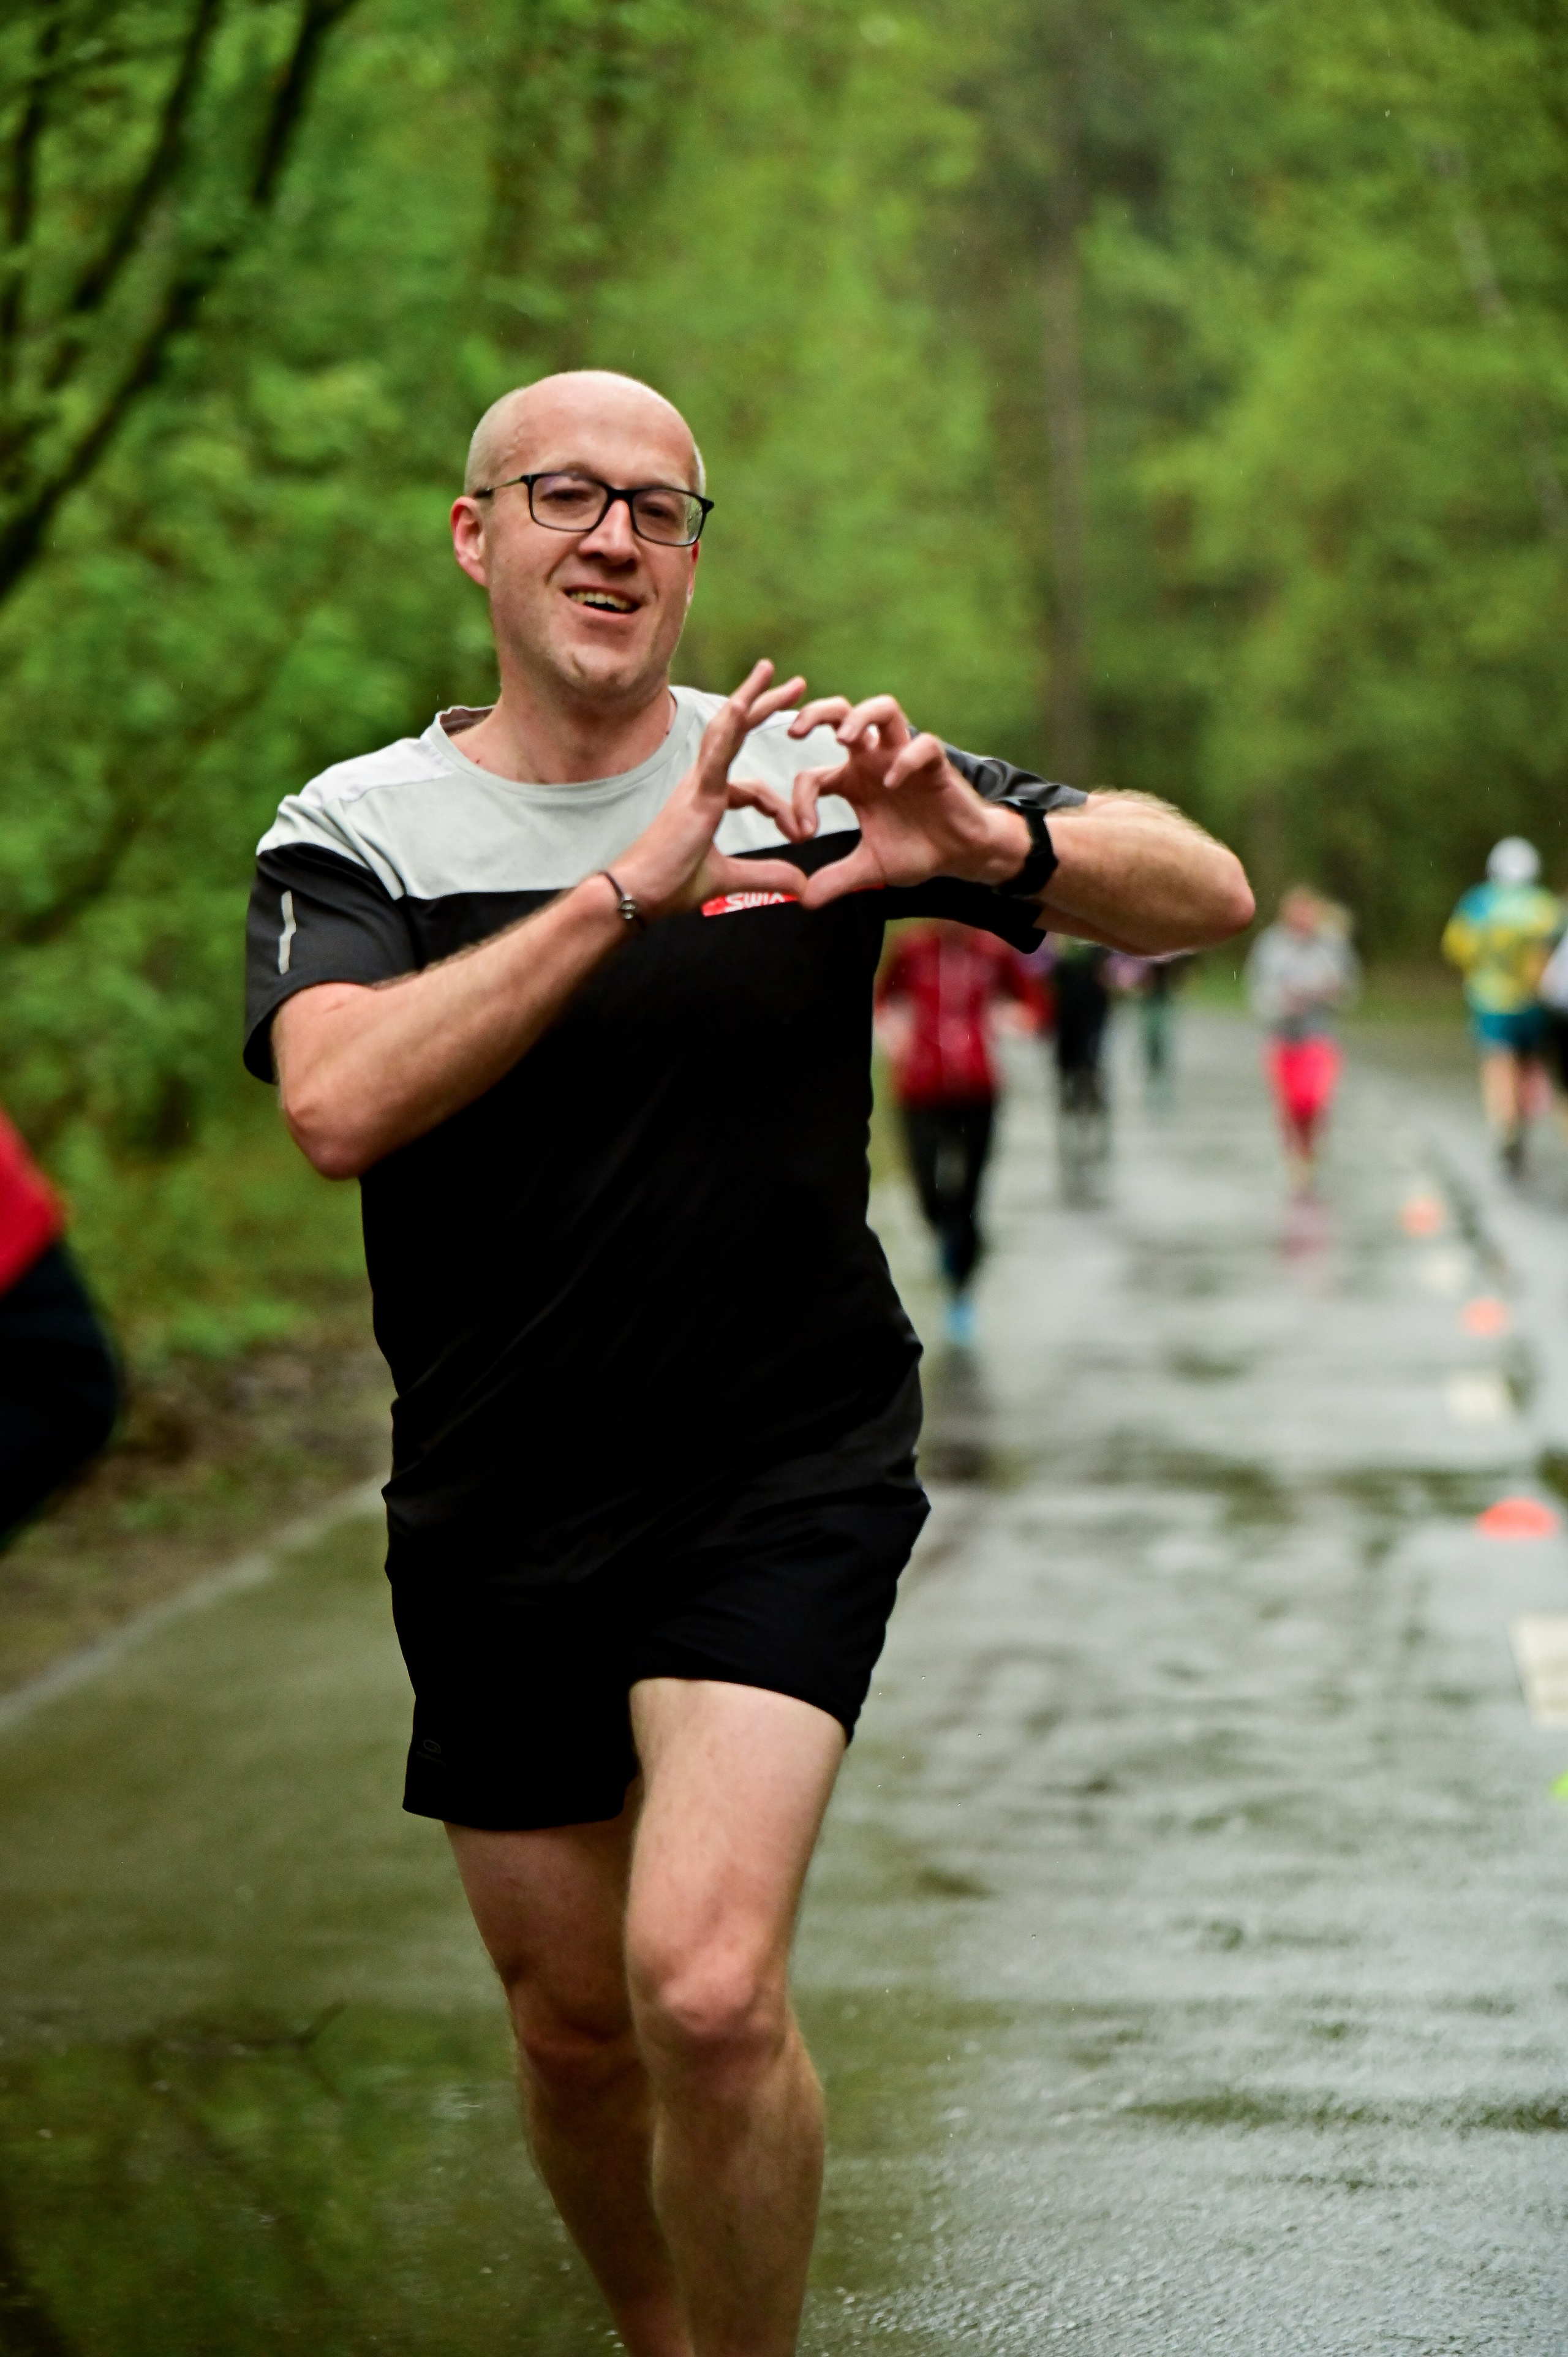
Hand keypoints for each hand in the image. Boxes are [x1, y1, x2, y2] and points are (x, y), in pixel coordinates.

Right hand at [613, 661, 811, 918]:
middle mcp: (700, 784)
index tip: (799, 833)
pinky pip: (716, 755)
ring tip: (769, 670)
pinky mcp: (696, 796)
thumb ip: (766, 877)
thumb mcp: (727, 880)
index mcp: (706, 801)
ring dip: (749, 699)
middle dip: (764, 707)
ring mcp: (697, 786)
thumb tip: (802, 884)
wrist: (636, 896)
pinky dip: (729, 729)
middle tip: (796, 684)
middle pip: (736, 735)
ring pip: (725, 731)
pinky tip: (742, 704)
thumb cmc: (669, 886)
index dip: (778, 806)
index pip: (751, 787)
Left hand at [781, 694, 1028, 909]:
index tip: (802, 835)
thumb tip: (803, 900)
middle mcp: (874, 761)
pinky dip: (905, 760)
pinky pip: (922, 746)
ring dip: (860, 718)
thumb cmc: (916, 850)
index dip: (799, 801)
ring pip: (884, 709)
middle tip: (795, 733)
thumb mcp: (870, 868)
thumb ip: (837, 879)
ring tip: (843, 740)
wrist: (960, 854)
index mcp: (853, 781)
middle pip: (842, 713)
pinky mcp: (935, 764)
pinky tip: (892, 783)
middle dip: (816, 713)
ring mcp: (903, 758)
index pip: (812, 776)